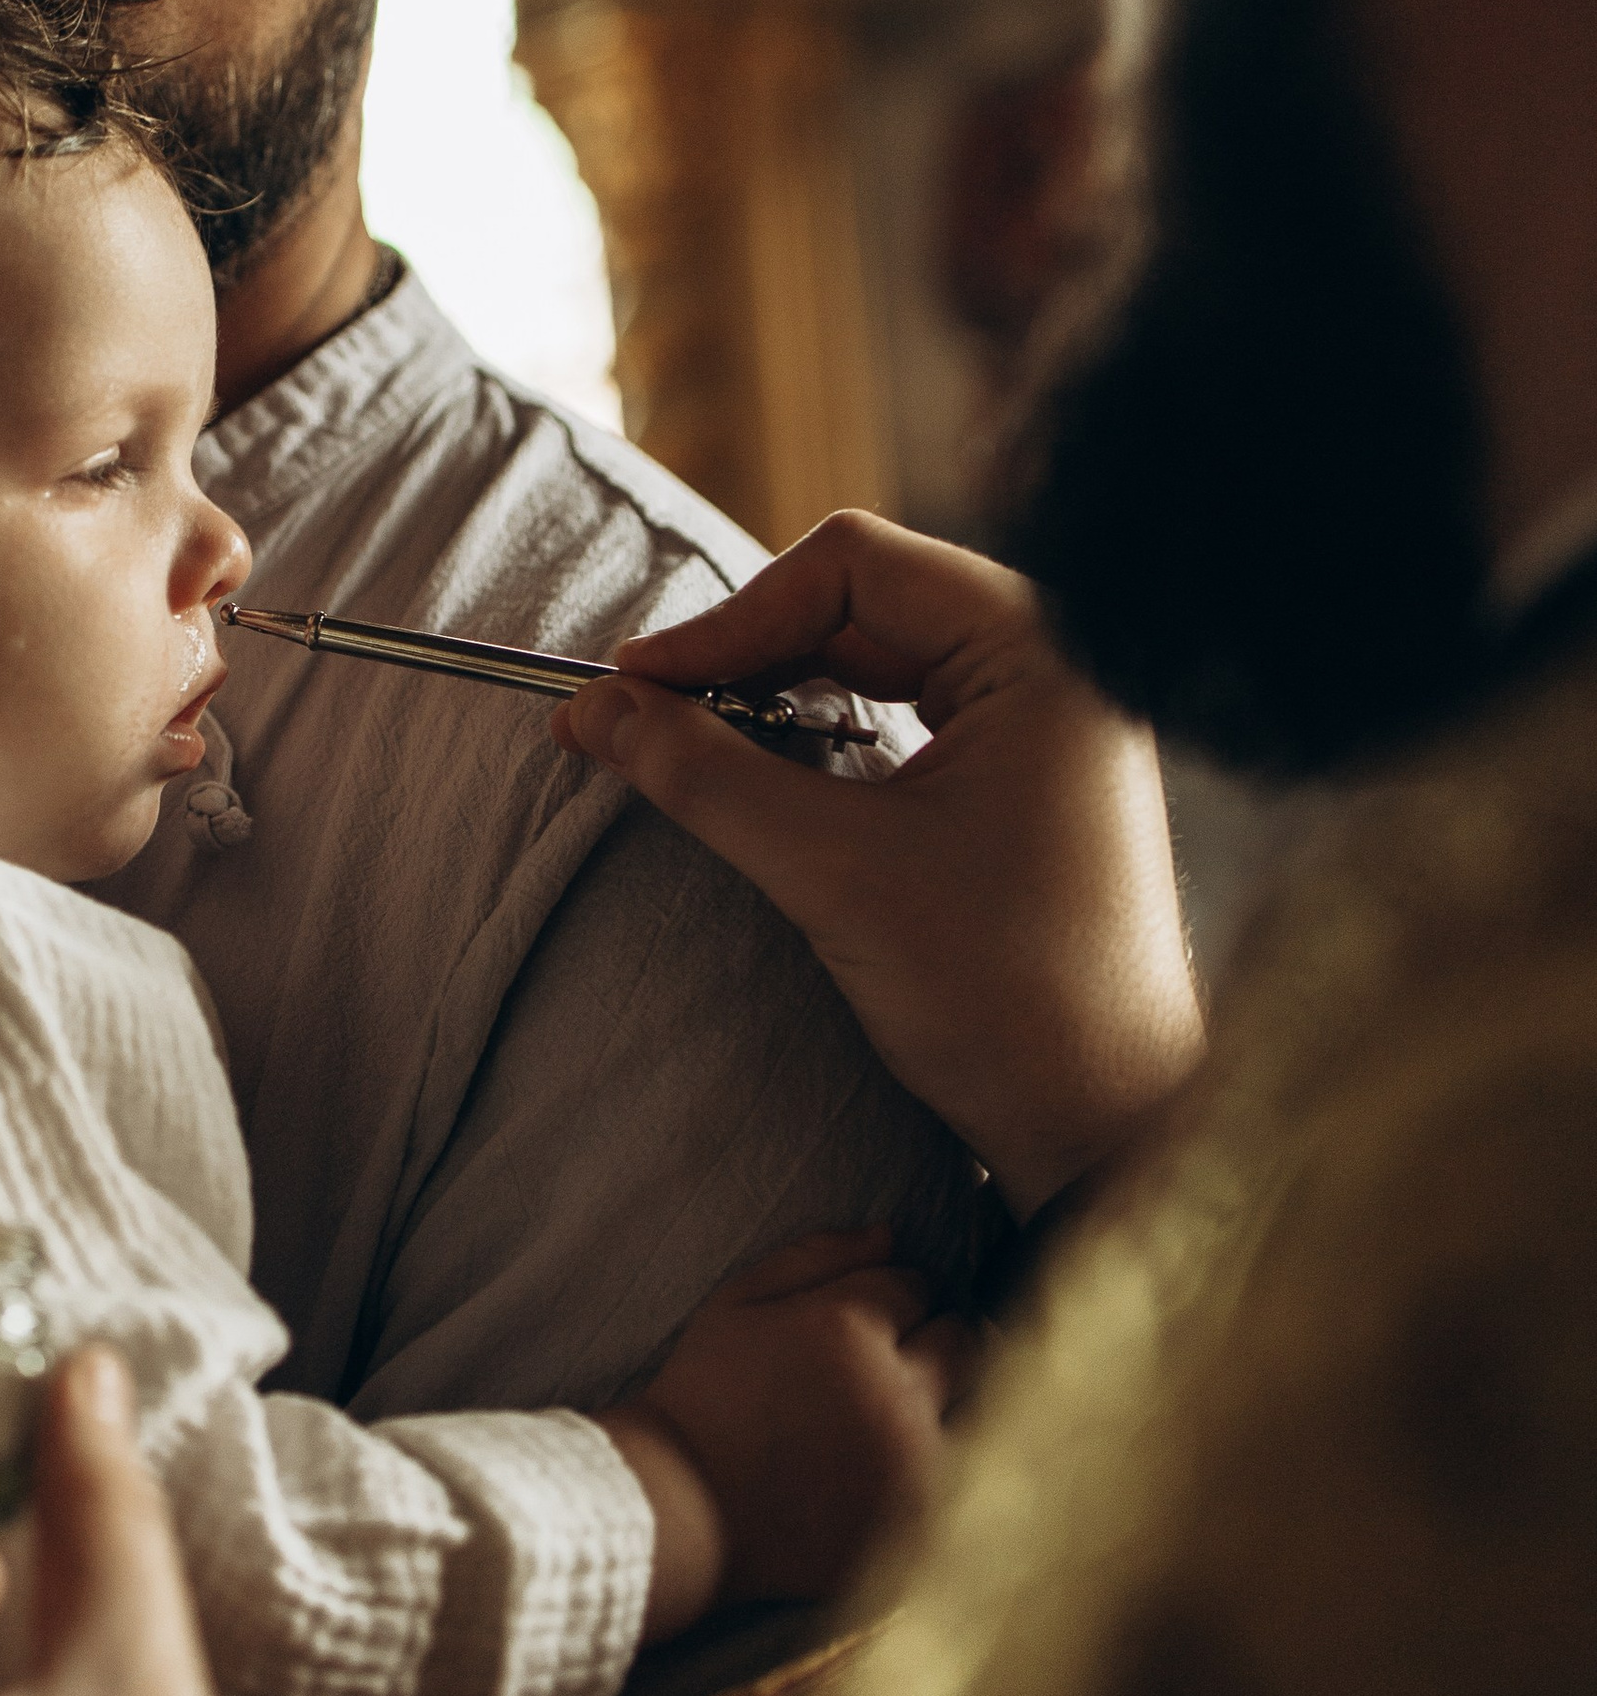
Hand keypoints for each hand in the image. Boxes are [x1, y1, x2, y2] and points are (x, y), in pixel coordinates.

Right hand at [558, 514, 1203, 1216]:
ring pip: (874, 660)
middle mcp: (1059, 666)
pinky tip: (759, 783)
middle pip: (862, 603)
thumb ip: (705, 774)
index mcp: (1046, 652)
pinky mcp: (1022, 782)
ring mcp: (1044, 725)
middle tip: (641, 716)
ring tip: (686, 749)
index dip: (731, 617)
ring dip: (774, 697)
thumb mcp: (832, 873)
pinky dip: (818, 740)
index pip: (857, 565)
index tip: (635, 686)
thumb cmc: (1004, 999)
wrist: (1104, 1130)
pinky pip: (900, 719)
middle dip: (744, 654)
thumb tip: (591, 708)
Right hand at [601, 1226, 977, 1628]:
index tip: (858, 1324)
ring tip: (896, 1414)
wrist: (680, 1511)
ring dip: (949, 1398)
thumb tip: (891, 1234)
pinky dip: (944, 1458)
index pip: (916, 1285)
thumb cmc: (700, 1396)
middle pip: (964, 1339)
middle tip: (889, 1363)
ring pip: (979, 1404)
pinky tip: (896, 1464)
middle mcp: (897, 1392)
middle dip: (935, 1337)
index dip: (890, 1297)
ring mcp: (915, 1462)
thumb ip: (815, 1256)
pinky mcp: (921, 1520)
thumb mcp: (736, 1304)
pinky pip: (969, 1473)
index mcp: (849, 1328)